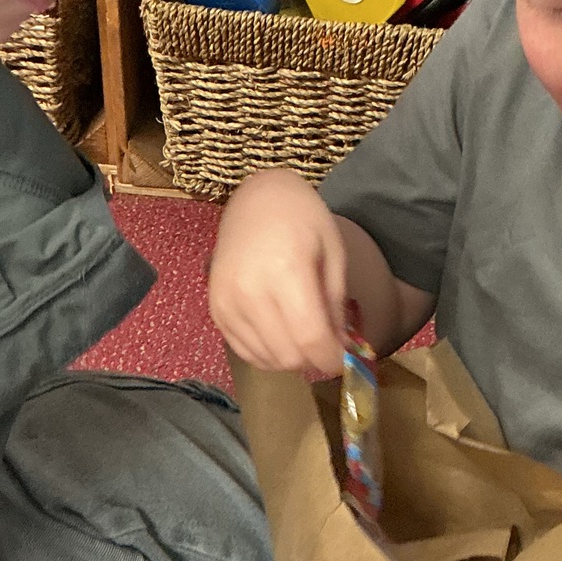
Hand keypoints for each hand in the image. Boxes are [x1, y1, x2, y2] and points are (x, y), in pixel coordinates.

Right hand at [209, 170, 348, 375]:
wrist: (257, 198)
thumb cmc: (303, 219)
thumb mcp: (333, 255)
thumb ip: (334, 305)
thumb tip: (339, 349)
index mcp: (285, 271)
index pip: (310, 338)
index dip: (332, 359)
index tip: (346, 362)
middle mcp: (249, 290)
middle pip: (287, 355)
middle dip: (314, 360)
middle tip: (327, 346)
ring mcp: (226, 302)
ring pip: (266, 360)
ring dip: (291, 359)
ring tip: (304, 337)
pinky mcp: (215, 309)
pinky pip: (244, 351)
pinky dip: (268, 354)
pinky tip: (282, 336)